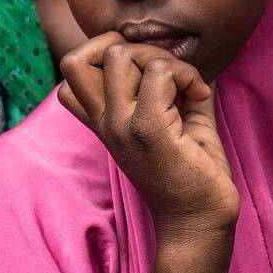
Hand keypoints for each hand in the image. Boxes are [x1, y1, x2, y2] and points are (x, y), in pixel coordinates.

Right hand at [59, 33, 237, 243]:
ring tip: (187, 85)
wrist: (200, 224)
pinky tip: (201, 96)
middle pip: (79, 56)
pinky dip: (186, 74)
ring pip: (119, 55)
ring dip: (162, 59)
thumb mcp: (179, 122)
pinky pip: (159, 73)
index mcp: (105, 121)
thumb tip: (192, 55)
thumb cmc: (193, 175)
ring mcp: (122, 126)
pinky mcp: (148, 131)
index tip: (148, 72)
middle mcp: (105, 123)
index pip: (71, 72)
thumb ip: (176, 87)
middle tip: (170, 75)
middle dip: (132, 47)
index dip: (104, 53)